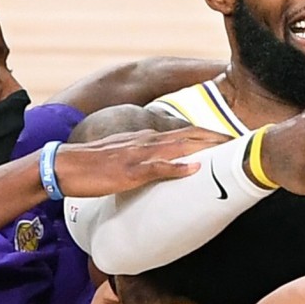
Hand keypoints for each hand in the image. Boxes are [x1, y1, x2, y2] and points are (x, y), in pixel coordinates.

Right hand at [54, 126, 230, 197]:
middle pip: (190, 135)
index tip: (232, 138)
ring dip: (205, 147)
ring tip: (229, 149)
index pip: (186, 132)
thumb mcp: (125, 157)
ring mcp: (137, 155)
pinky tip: (194, 168)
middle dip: (217, 138)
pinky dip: (177, 167)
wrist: (61, 166)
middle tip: (243, 141)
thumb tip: (164, 165)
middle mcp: (145, 141)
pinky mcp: (128, 171)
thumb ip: (146, 158)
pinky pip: (156, 168)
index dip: (210, 134)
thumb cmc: (92, 165)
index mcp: (145, 137)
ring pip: (178, 147)